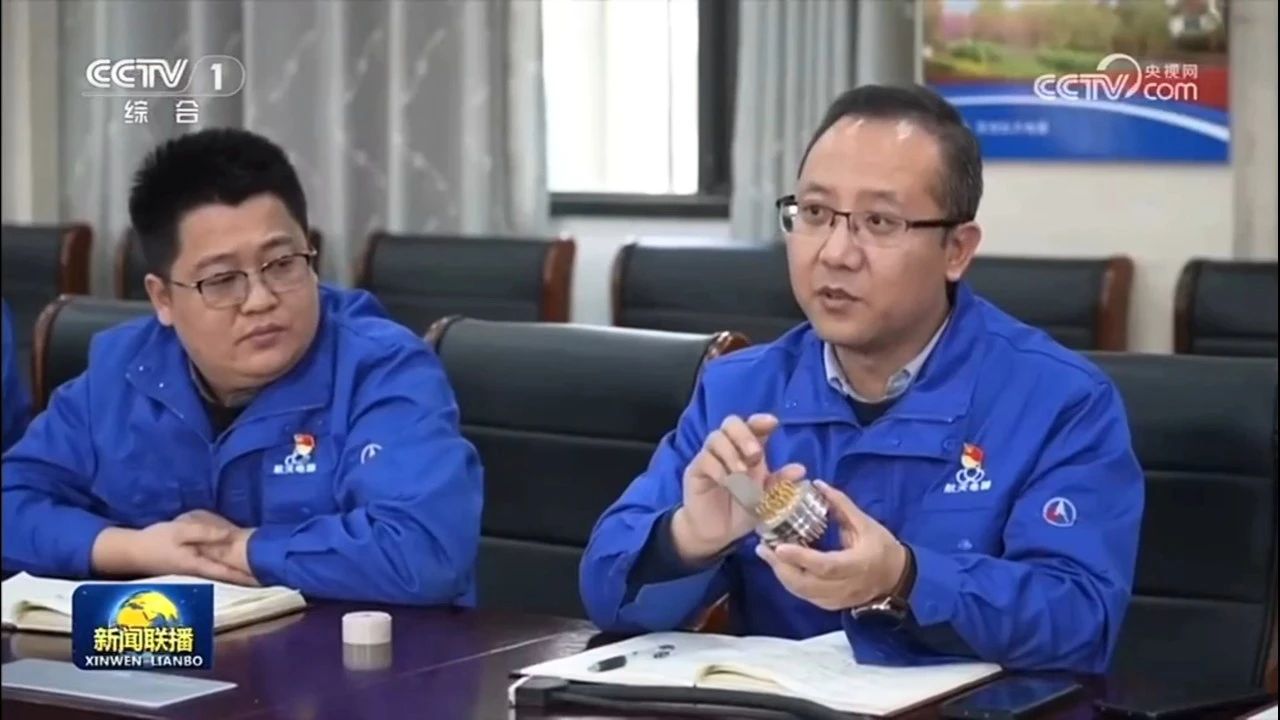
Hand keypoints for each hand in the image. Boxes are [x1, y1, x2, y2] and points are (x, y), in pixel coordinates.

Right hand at [91, 521, 256, 585]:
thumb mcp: (180, 531)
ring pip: (225, 573)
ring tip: (263, 572)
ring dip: (242, 573)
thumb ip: (205, 533)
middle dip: (250, 576)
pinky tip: (240, 565)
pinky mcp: (193, 567)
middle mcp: (201, 572)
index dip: (249, 576)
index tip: (268, 577)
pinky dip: (230, 568)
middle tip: (274, 575)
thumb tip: (230, 535)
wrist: (132, 552)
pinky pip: (217, 569)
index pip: (230, 572)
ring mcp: (197, 572)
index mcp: (199, 565)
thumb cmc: (156, 540)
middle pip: (230, 576)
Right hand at [672, 413, 805, 563]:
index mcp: (748, 450)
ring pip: (716, 438)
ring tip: (741, 473)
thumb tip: (800, 469)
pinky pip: (704, 459)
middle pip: (731, 423)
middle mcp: (728, 448)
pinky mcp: (696, 471)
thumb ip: (780, 483)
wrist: (718, 532)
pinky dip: (718, 469)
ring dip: (732, 453)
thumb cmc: (742, 510)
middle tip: (756, 455)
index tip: (773, 423)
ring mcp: (710, 457)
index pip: (752, 426)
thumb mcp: (766, 499)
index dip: (761, 420)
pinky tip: (726, 483)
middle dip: (745, 435)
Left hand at [755, 480, 908, 610]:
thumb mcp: (866, 523)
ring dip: (782, 574)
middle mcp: (845, 587)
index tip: (779, 546)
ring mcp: (836, 600)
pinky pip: (805, 596)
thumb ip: (841, 505)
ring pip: (802, 592)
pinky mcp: (831, 605)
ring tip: (767, 554)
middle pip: (806, 583)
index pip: (825, 565)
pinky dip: (790, 581)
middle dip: (781, 567)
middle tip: (762, 547)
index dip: (801, 557)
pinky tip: (781, 566)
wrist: (896, 579)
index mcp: (857, 565)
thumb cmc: (882, 547)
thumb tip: (818, 484)